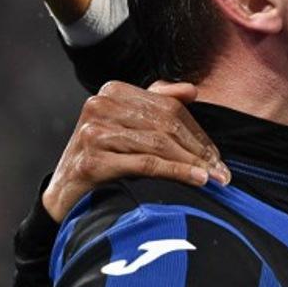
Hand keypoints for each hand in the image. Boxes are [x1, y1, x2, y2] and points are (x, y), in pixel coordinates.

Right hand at [42, 81, 230, 221]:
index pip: (170, 108)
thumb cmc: (104, 159)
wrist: (65, 196)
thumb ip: (158, 103)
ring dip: (193, 163)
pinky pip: (147, 164)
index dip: (198, 133)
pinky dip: (177, 171)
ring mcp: (93, 132)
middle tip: (222, 171)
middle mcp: (101, 105)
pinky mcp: (92, 159)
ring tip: (214, 178)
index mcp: (113, 91)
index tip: (217, 156)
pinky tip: (197, 180)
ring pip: (159, 144)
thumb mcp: (130, 126)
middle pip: (167, 125)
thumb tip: (192, 90)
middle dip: (199, 150)